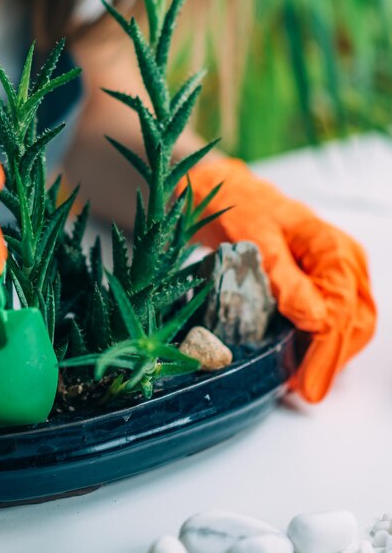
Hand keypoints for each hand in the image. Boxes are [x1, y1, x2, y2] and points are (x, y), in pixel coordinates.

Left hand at [187, 158, 375, 401]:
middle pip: (355, 321)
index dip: (325, 352)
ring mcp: (336, 270)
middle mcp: (343, 260)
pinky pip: (337, 315)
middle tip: (305, 390)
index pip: (340, 311)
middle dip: (331, 361)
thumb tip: (314, 320)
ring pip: (351, 323)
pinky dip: (324, 341)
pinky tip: (305, 357)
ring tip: (303, 380)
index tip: (306, 384)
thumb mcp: (253, 236)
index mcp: (331, 247)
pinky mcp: (323, 278)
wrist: (225, 190)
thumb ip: (282, 276)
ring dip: (331, 355)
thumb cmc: (238, 207)